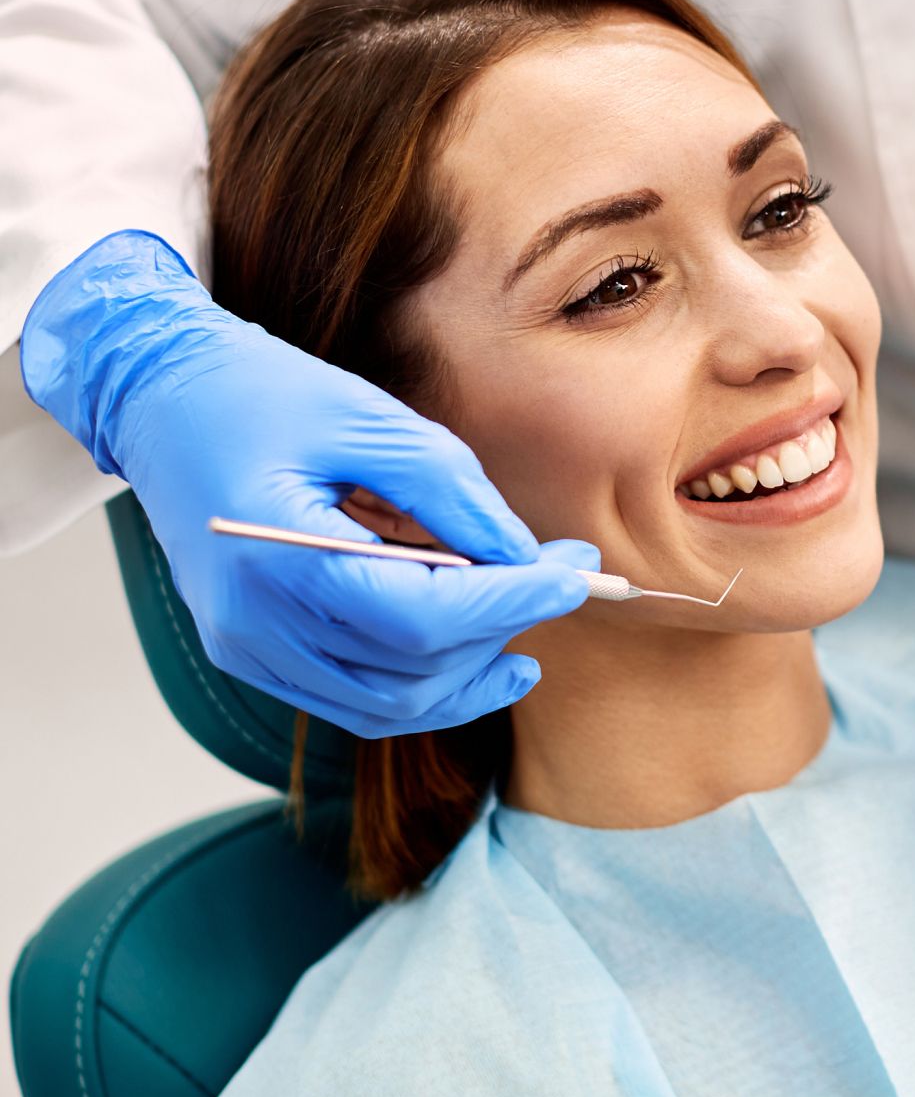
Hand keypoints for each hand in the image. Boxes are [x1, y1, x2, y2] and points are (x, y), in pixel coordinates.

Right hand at [20, 229, 597, 735]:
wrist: (157, 401)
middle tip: (559, 578)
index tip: (575, 574)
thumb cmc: (254, 391)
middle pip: (411, 671)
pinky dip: (420, 686)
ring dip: (468, 674)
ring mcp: (248, 648)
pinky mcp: (251, 654)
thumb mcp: (365, 416)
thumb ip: (451, 492)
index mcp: (276, 555)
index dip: (510, 603)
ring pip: (387, 705)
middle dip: (501, 631)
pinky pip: (352, 700)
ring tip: (522, 625)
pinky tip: (469, 654)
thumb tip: (525, 557)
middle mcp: (255, 623)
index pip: (422, 617)